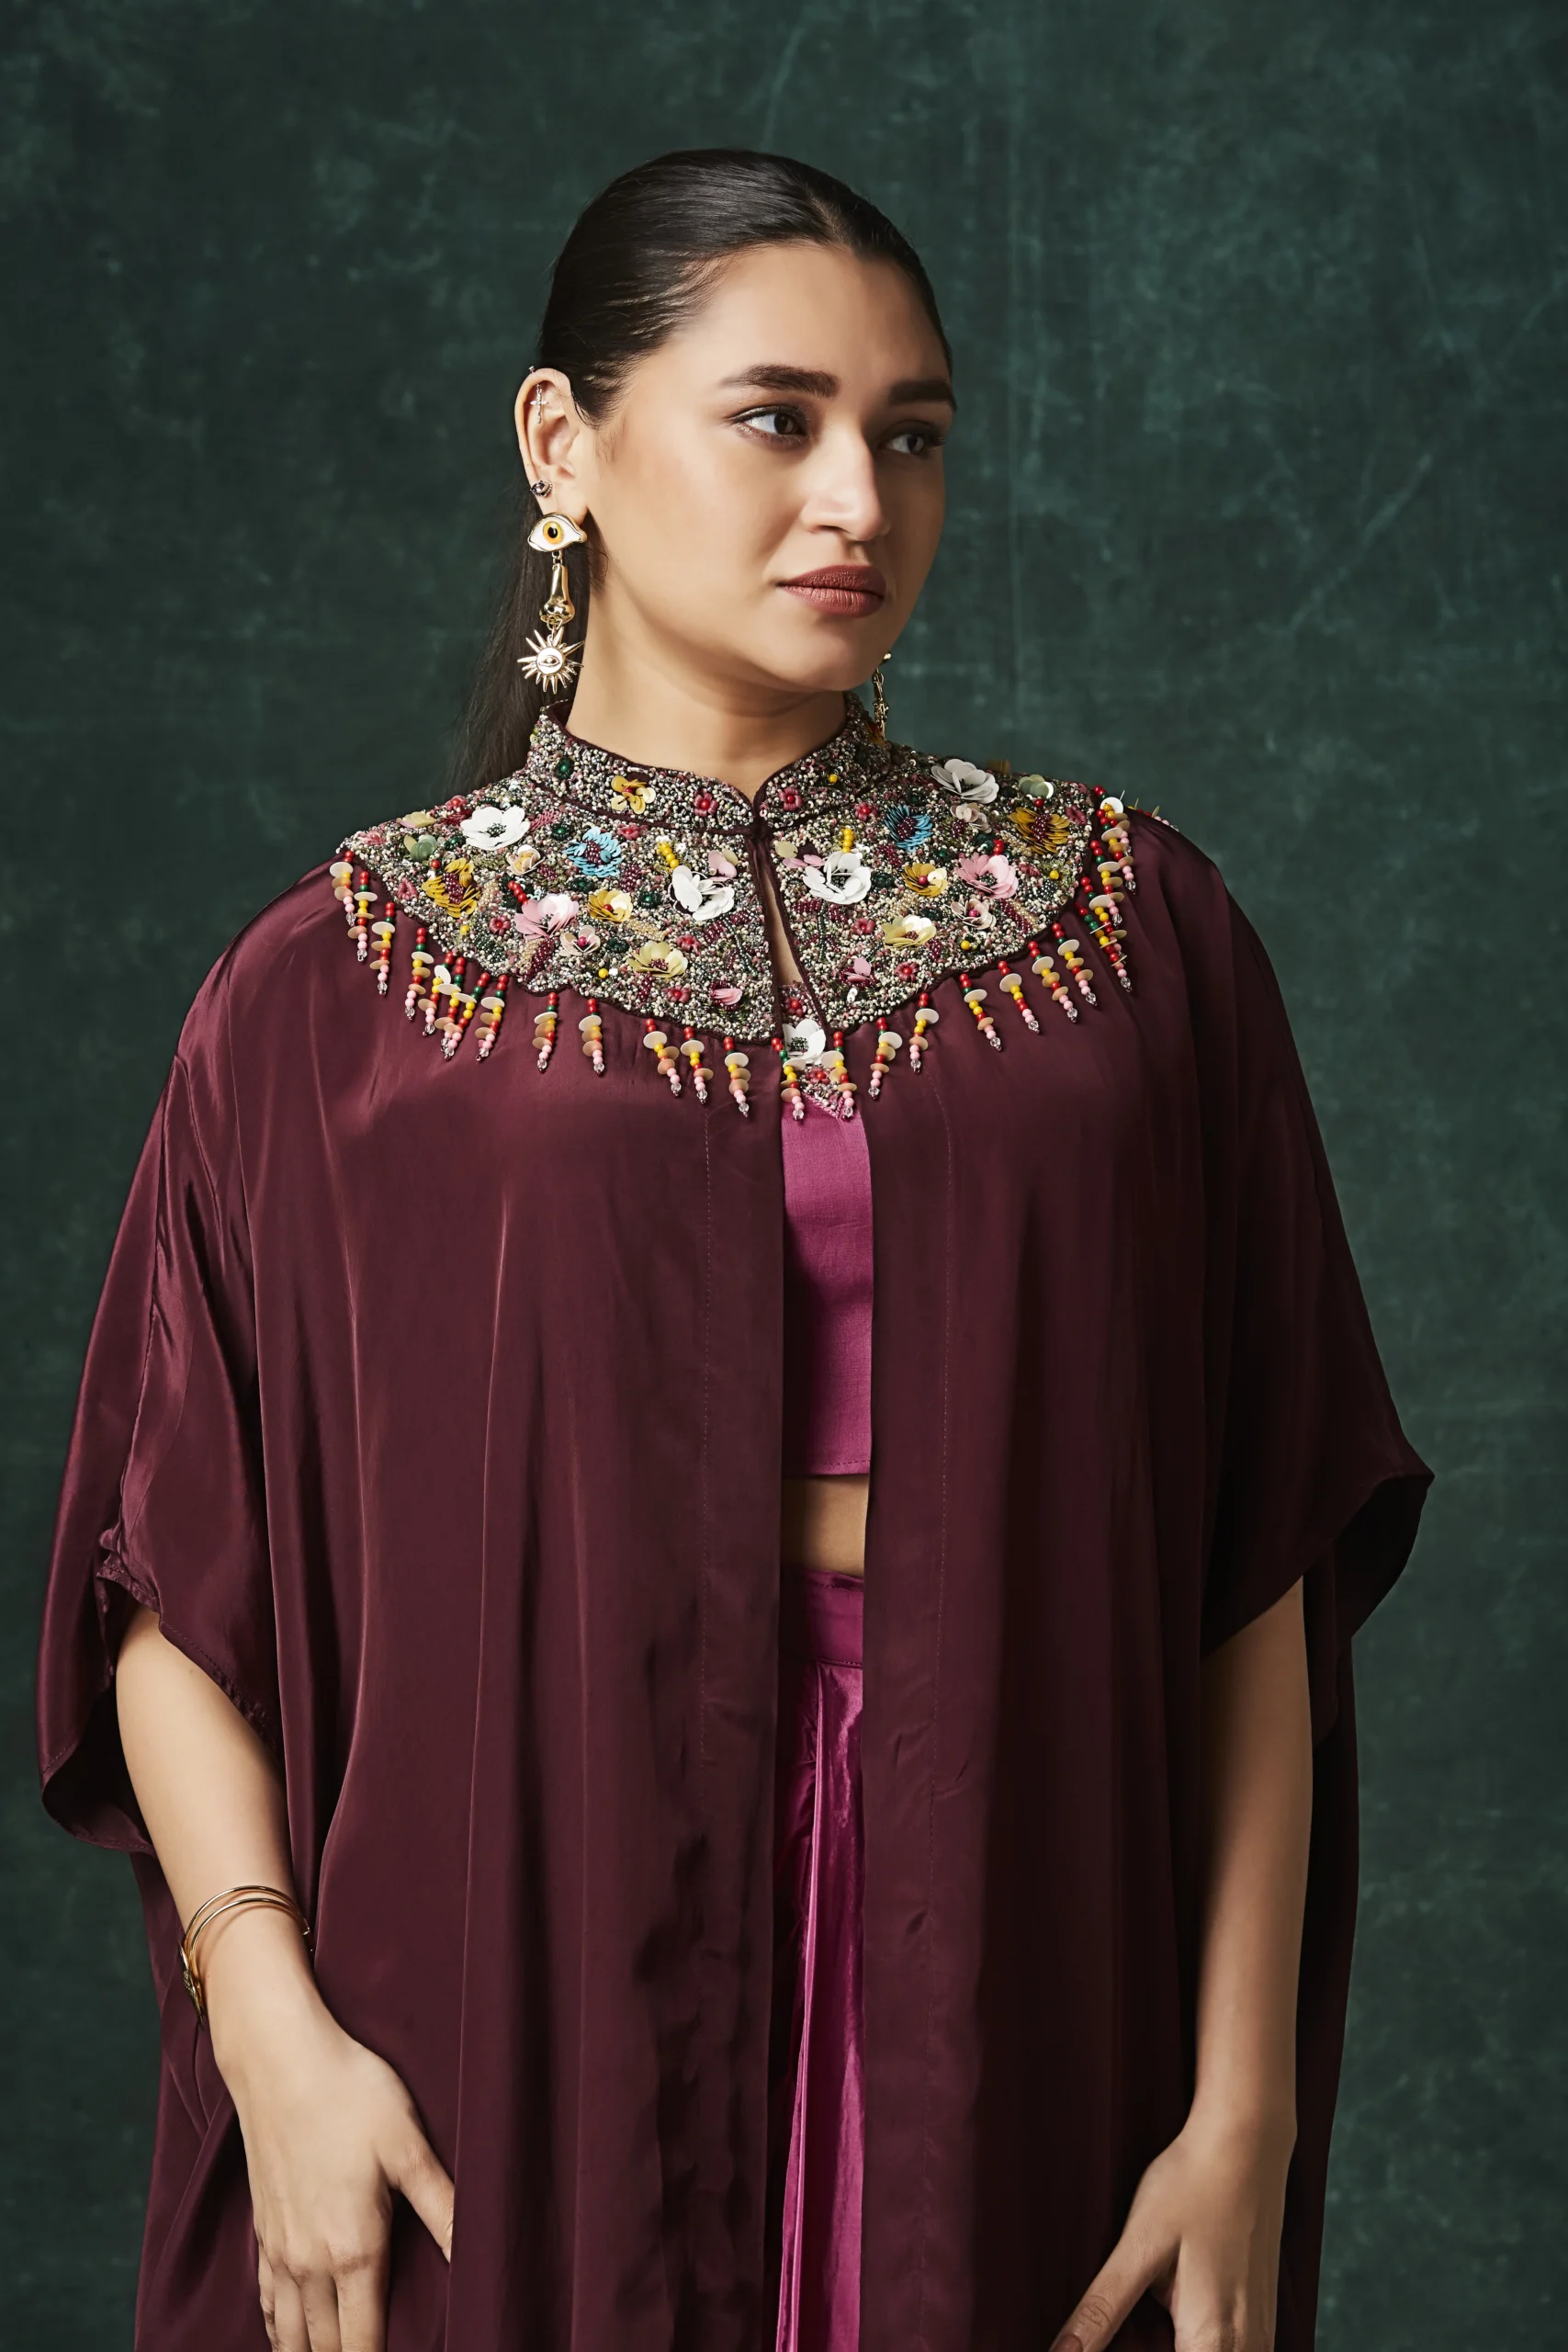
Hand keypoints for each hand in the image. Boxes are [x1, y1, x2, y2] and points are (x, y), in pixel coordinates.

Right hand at [215, 1974, 453, 2351]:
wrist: (280, 2060)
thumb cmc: (350, 2093)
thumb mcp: (409, 2147)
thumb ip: (443, 2208)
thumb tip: (476, 2255)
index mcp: (354, 2250)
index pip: (365, 2341)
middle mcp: (310, 2263)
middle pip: (326, 2347)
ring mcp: (280, 2250)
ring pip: (290, 2334)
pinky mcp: (262, 2231)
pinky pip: (267, 2303)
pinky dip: (280, 2329)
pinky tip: (290, 2334)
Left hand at [1048, 2109, 1293, 2351]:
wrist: (1248, 2142)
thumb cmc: (1192, 2186)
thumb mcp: (1138, 2245)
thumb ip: (1102, 2309)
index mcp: (1212, 2340)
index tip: (1106, 2342)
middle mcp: (1247, 2347)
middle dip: (1151, 2348)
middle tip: (1129, 2316)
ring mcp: (1262, 2333)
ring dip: (1173, 2344)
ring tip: (1148, 2316)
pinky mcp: (1263, 2315)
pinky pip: (1234, 2350)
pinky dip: (1201, 2342)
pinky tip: (1177, 2321)